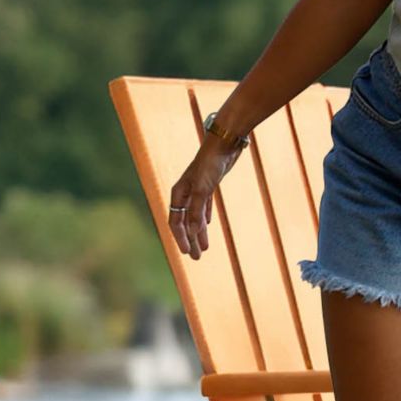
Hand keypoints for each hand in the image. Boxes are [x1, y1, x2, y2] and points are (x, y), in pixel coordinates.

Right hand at [167, 137, 244, 259]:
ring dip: (199, 232)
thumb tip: (192, 233)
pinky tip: (207, 225)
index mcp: (178, 193)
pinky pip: (203, 206)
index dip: (181, 238)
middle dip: (190, 240)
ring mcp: (197, 189)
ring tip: (204, 248)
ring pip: (195, 216)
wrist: (224, 143)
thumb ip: (197, 211)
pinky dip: (204, 218)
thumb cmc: (211, 164)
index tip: (188, 253)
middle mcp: (185, 192)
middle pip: (184, 222)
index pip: (176, 221)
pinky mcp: (208, 185)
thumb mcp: (204, 189)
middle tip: (197, 258)